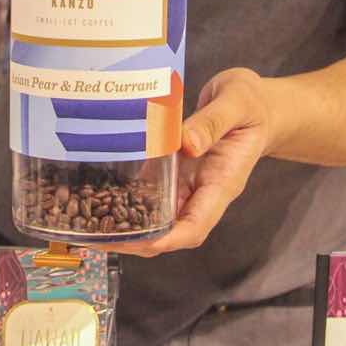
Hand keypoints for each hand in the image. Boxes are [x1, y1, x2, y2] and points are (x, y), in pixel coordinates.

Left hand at [109, 68, 275, 257]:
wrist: (257, 104)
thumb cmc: (251, 104)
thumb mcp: (237, 103)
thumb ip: (213, 122)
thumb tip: (188, 144)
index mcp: (222, 183)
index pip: (195, 226)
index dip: (166, 240)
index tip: (138, 241)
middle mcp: (202, 191)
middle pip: (170, 232)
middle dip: (135, 241)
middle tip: (96, 238)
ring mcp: (188, 183)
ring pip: (156, 216)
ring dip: (125, 225)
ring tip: (87, 226)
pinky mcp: (175, 171)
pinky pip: (151, 192)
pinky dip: (125, 198)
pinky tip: (97, 195)